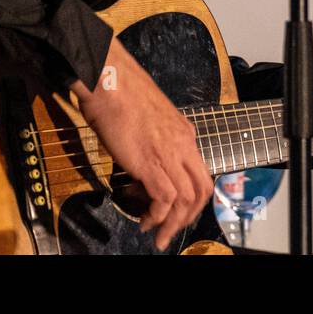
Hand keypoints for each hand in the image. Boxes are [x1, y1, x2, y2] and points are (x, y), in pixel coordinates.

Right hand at [70, 39, 212, 251]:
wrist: (110, 79)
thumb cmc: (122, 93)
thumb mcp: (148, 119)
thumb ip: (154, 140)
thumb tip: (143, 162)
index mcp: (184, 134)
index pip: (200, 173)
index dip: (191, 198)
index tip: (175, 210)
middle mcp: (183, 144)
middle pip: (202, 190)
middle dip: (189, 216)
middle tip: (171, 230)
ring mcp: (168, 153)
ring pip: (186, 199)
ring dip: (173, 223)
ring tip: (157, 234)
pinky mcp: (149, 161)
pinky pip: (165, 198)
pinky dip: (158, 215)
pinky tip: (145, 219)